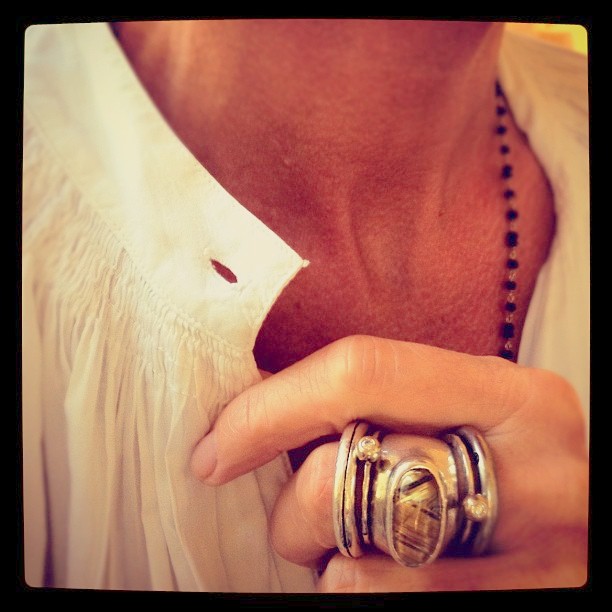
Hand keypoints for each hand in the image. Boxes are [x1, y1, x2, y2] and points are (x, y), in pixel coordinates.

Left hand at [191, 335, 587, 590]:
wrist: (589, 535)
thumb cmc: (505, 471)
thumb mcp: (469, 418)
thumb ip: (390, 408)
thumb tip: (262, 413)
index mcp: (515, 395)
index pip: (363, 370)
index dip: (274, 406)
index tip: (218, 446)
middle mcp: (540, 468)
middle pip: (347, 466)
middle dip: (296, 499)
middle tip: (306, 516)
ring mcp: (543, 553)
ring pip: (357, 554)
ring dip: (324, 554)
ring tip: (353, 550)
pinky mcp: (533, 605)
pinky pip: (390, 599)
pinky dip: (355, 588)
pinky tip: (375, 578)